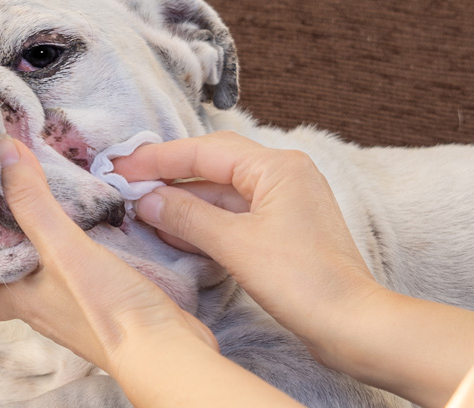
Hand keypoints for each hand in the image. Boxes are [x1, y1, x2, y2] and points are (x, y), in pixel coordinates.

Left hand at [0, 136, 217, 374]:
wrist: (167, 351)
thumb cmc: (108, 311)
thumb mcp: (64, 248)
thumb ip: (34, 202)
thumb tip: (3, 151)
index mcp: (21, 300)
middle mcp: (44, 309)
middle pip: (12, 280)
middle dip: (9, 247)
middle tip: (7, 207)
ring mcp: (77, 311)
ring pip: (48, 276)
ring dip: (45, 247)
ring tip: (46, 206)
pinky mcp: (108, 307)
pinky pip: (82, 277)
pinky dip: (80, 253)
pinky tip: (94, 230)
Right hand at [114, 131, 473, 407]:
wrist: (351, 323)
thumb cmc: (304, 280)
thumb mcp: (235, 245)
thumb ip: (186, 217)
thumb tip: (147, 199)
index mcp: (277, 166)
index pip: (205, 150)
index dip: (159, 158)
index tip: (122, 166)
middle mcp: (284, 175)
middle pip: (213, 165)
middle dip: (169, 176)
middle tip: (127, 183)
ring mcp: (285, 202)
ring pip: (222, 193)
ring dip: (184, 202)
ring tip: (143, 210)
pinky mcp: (284, 230)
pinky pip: (235, 215)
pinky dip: (205, 222)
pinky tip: (174, 231)